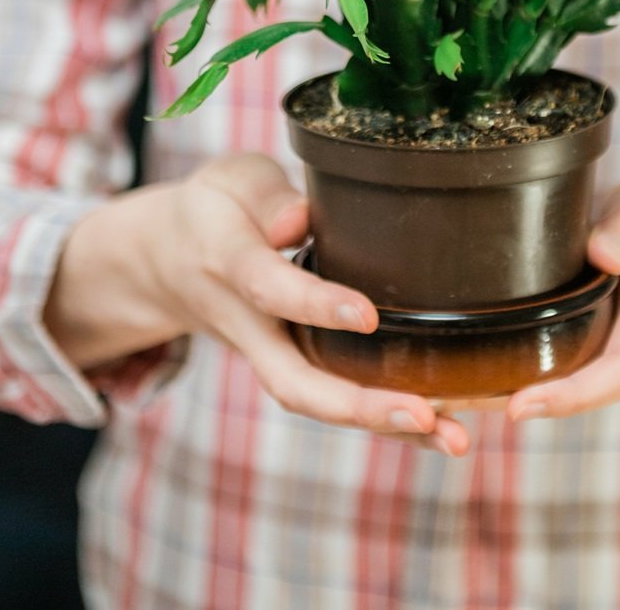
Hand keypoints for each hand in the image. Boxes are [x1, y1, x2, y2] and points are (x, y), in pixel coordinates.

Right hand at [45, 152, 469, 454]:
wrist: (166, 259)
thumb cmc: (217, 208)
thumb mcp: (233, 180)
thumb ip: (268, 196)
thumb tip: (298, 221)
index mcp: (227, 261)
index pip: (270, 289)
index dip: (315, 306)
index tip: (369, 316)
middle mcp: (244, 322)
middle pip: (293, 380)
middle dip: (356, 406)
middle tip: (423, 415)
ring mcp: (264, 355)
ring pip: (316, 402)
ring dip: (383, 426)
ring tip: (453, 440)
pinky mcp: (287, 365)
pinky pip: (330, 398)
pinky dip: (383, 420)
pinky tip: (441, 430)